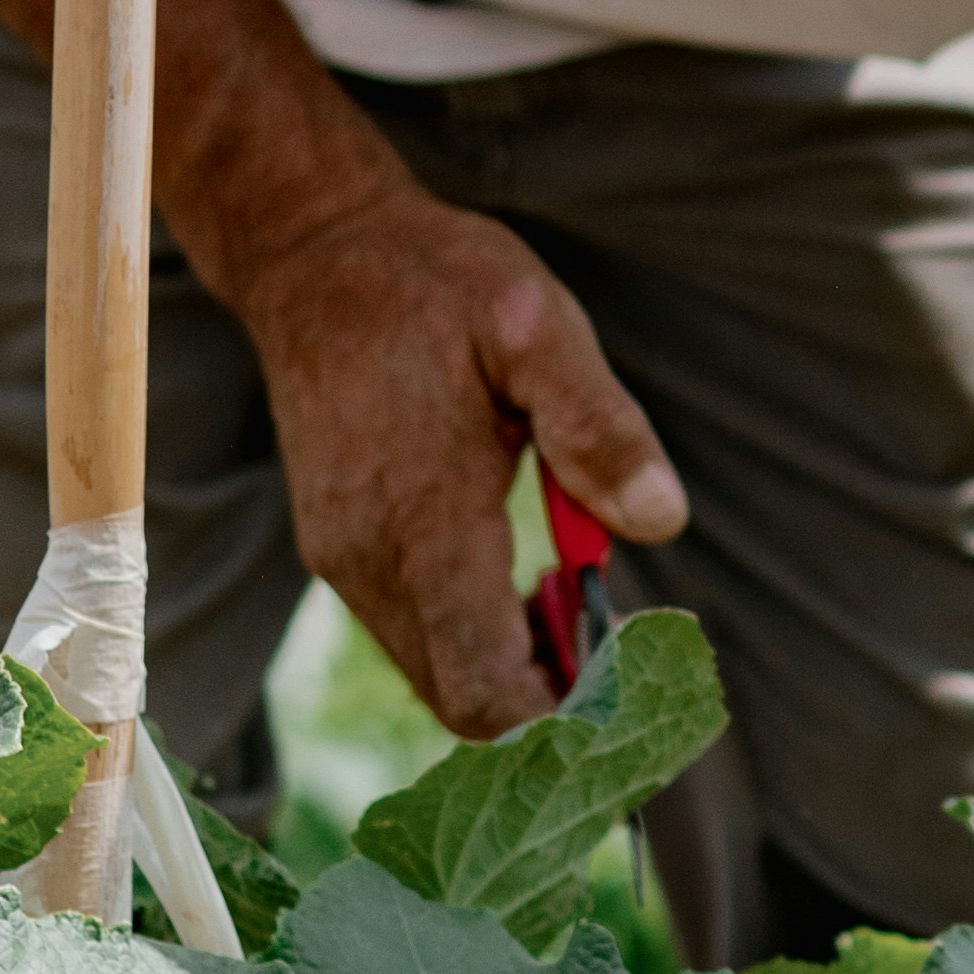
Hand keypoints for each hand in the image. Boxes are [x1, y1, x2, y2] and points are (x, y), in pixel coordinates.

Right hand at [225, 185, 685, 738]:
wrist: (314, 255)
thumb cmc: (434, 284)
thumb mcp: (535, 326)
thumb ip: (597, 427)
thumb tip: (659, 521)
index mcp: (424, 523)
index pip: (486, 690)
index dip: (565, 717)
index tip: (629, 682)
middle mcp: (370, 562)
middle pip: (463, 704)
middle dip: (550, 699)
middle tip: (618, 645)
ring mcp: (345, 561)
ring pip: (436, 676)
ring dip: (514, 668)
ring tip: (577, 605)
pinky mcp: (338, 550)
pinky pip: (413, 635)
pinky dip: (475, 638)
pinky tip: (525, 583)